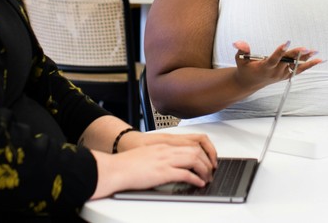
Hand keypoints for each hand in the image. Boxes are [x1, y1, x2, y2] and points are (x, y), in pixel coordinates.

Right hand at [90, 142, 215, 199]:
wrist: (116, 168)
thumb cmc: (128, 164)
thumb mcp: (149, 155)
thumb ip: (161, 157)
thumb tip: (171, 166)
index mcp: (164, 145)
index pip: (191, 143)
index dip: (203, 152)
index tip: (207, 161)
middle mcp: (167, 150)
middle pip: (196, 150)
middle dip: (207, 161)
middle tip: (210, 171)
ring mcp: (165, 160)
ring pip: (194, 160)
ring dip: (204, 170)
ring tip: (206, 178)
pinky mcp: (163, 172)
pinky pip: (185, 174)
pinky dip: (195, 179)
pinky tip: (198, 183)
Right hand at [231, 40, 322, 90]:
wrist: (250, 82)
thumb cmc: (245, 68)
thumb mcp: (240, 59)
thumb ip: (242, 50)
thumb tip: (238, 42)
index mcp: (264, 67)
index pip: (273, 59)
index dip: (280, 51)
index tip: (286, 42)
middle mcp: (275, 72)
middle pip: (287, 61)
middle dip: (296, 54)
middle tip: (305, 48)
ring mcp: (282, 74)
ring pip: (295, 65)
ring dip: (305, 59)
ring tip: (314, 51)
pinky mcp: (286, 75)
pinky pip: (300, 70)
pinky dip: (310, 65)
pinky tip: (319, 59)